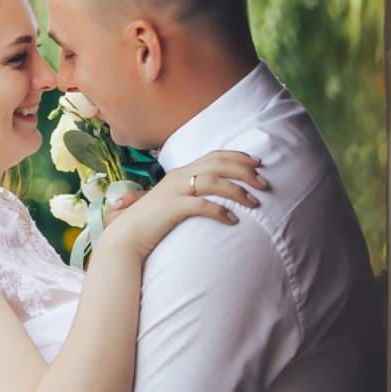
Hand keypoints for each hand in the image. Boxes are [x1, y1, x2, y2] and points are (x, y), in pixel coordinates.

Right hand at [101, 151, 264, 258]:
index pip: (214, 156)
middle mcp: (178, 177)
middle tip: (264, 183)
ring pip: (214, 181)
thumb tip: (212, 195)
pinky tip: (233, 220)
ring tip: (254, 203)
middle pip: (218, 164)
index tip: (257, 163)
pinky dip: (221, 211)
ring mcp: (174, 191)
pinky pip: (202, 205)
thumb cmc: (151, 222)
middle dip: (244, 171)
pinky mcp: (173, 207)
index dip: (237, 157)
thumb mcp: (171, 201)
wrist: (126, 236)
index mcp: (179, 172)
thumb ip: (189, 194)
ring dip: (237, 190)